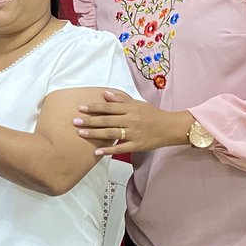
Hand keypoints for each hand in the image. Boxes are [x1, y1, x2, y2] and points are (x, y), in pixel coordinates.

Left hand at [73, 90, 193, 154]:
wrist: (170, 128)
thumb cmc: (152, 114)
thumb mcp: (138, 104)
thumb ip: (121, 99)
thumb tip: (105, 94)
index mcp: (130, 109)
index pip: (109, 107)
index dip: (94, 107)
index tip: (81, 108)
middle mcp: (131, 120)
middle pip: (107, 120)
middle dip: (90, 121)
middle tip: (75, 121)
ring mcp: (134, 134)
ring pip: (111, 134)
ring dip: (95, 134)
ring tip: (80, 134)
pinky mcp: (137, 146)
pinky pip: (120, 149)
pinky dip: (108, 151)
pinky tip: (96, 151)